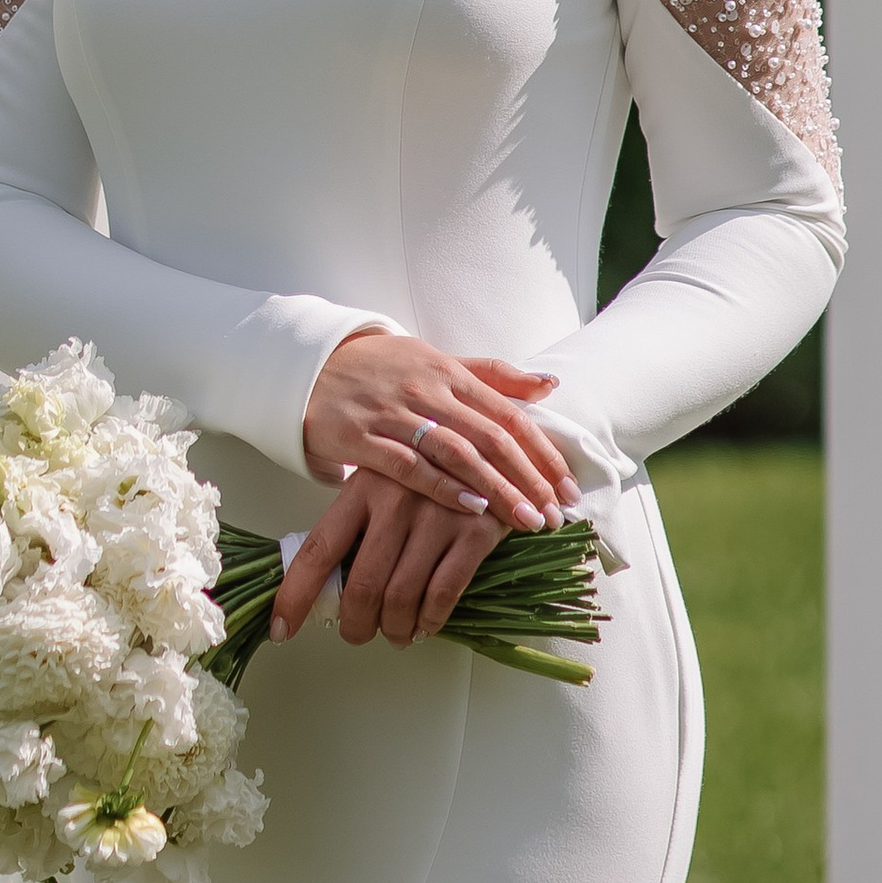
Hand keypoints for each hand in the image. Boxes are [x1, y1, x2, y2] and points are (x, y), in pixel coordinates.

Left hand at [273, 469, 510, 648]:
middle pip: (361, 585)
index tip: (281, 628)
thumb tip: (326, 586)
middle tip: (358, 634)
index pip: (319, 549)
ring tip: (396, 633)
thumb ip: (360, 527)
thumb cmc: (432, 475)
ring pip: (400, 597)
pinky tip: (425, 625)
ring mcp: (437, 514)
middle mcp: (396, 498)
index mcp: (362, 486)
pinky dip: (429, 621)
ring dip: (394, 630)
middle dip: (355, 625)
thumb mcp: (385, 484)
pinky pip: (442, 595)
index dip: (296, 595)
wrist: (499, 451)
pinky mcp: (475, 531)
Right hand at [302, 326, 572, 529]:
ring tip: (524, 521)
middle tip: (554, 516)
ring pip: (456, 453)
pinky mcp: (362, 437)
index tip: (567, 488)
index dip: (542, 453)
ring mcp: (394, 413)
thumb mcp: (438, 361)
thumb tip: (549, 385)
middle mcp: (427, 390)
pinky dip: (442, 487)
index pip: (508, 415)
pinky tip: (469, 510)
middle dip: (528, 479)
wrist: (314, 365)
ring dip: (496, 490)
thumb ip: (492, 376)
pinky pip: (409, 465)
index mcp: (450, 373)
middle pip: (490, 437)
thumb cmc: (384, 367)